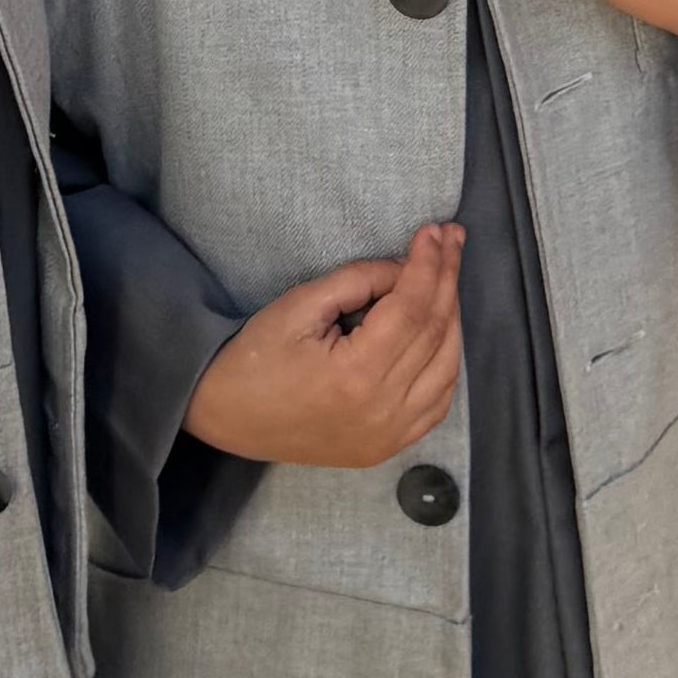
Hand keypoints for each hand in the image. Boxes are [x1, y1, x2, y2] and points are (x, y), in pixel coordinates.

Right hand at [183, 223, 465, 465]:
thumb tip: (404, 268)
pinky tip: (442, 332)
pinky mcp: (387, 447)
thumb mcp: (300, 304)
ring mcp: (389, 435)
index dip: (428, 264)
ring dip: (452, 318)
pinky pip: (437, 404)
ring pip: (446, 368)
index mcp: (357, 374)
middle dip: (446, 279)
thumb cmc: (255, 357)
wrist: (225, 415)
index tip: (436, 230)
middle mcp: (383, 410)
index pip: (413, 308)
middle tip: (451, 239)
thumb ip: (358, 281)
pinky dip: (446, 364)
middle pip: (435, 333)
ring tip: (446, 277)